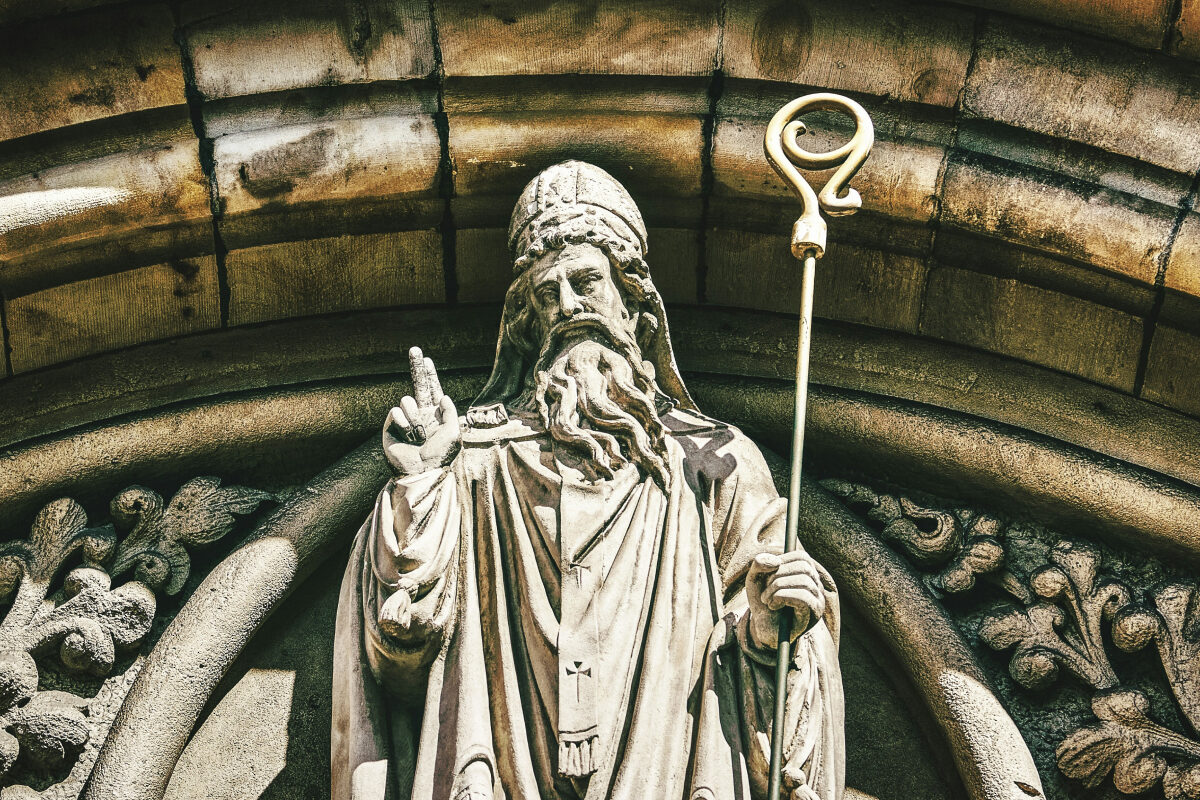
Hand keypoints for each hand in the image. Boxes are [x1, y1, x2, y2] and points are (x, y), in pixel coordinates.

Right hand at [382, 347, 461, 475]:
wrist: (421, 472)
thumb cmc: (440, 456)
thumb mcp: (453, 433)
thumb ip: (450, 412)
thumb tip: (443, 396)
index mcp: (436, 415)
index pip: (432, 390)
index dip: (429, 375)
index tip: (428, 360)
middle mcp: (420, 414)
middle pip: (416, 385)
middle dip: (416, 366)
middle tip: (415, 349)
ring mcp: (405, 420)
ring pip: (407, 401)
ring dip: (415, 416)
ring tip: (420, 434)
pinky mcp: (391, 426)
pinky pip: (396, 412)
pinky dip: (404, 423)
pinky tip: (408, 437)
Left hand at [746, 550, 825, 650]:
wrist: (764, 629)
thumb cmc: (763, 601)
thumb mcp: (755, 578)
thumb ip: (760, 564)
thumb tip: (776, 561)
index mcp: (806, 574)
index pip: (802, 557)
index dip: (782, 561)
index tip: (767, 575)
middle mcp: (816, 585)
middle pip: (804, 567)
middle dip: (777, 575)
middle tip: (765, 589)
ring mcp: (818, 599)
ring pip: (804, 581)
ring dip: (777, 588)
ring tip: (766, 599)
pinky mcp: (814, 613)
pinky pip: (804, 597)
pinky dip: (782, 597)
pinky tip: (773, 606)